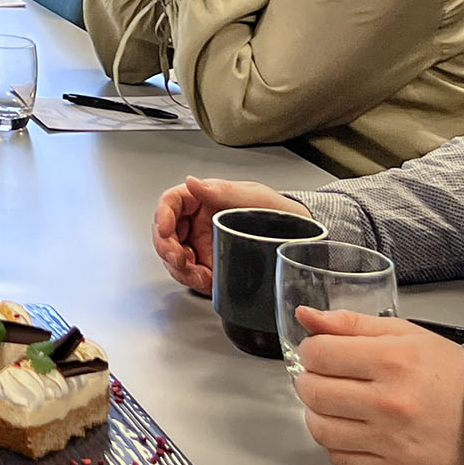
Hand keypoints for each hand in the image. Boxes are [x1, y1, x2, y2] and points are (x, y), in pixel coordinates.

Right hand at [151, 175, 311, 293]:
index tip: (163, 230)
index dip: (162, 215)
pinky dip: (193, 281)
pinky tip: (205, 281)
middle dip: (167, 249)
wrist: (301, 236)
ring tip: (197, 275)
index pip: (171, 203)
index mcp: (203, 199)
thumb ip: (223, 191)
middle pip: (166, 234)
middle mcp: (198, 222)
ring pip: (174, 257)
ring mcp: (202, 245)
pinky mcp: (211, 265)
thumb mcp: (253, 197)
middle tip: (179, 260)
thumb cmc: (279, 211)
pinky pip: (192, 275)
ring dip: (179, 269)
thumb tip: (193, 183)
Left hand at [292, 309, 463, 464]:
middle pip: (313, 392)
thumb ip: (350, 323)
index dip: (312, 350)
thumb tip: (306, 316)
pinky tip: (351, 428)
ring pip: (320, 428)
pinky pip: (341, 459)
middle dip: (309, 380)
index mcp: (392, 361)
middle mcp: (390, 402)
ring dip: (318, 413)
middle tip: (324, 377)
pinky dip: (337, 443)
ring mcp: (391, 440)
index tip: (321, 352)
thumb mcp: (404, 333)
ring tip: (335, 403)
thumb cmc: (450, 373)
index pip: (318, 354)